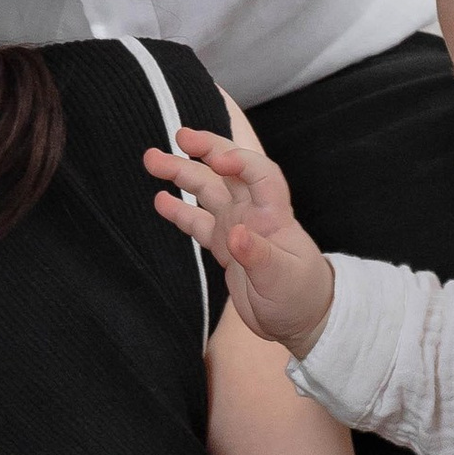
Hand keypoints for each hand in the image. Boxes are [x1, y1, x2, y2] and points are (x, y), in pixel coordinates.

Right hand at [144, 126, 335, 352]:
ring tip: (152, 159)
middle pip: (227, 172)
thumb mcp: (282, 279)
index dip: (241, 161)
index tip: (217, 160)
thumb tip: (235, 233)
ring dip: (182, 173)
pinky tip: (160, 199)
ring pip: (207, 191)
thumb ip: (258, 256)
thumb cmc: (300, 296)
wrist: (300, 318)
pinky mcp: (224, 245)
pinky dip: (179, 210)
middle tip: (179, 136)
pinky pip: (198, 221)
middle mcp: (253, 213)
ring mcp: (236, 226)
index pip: (261, 174)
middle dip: (206, 150)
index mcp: (273, 216)